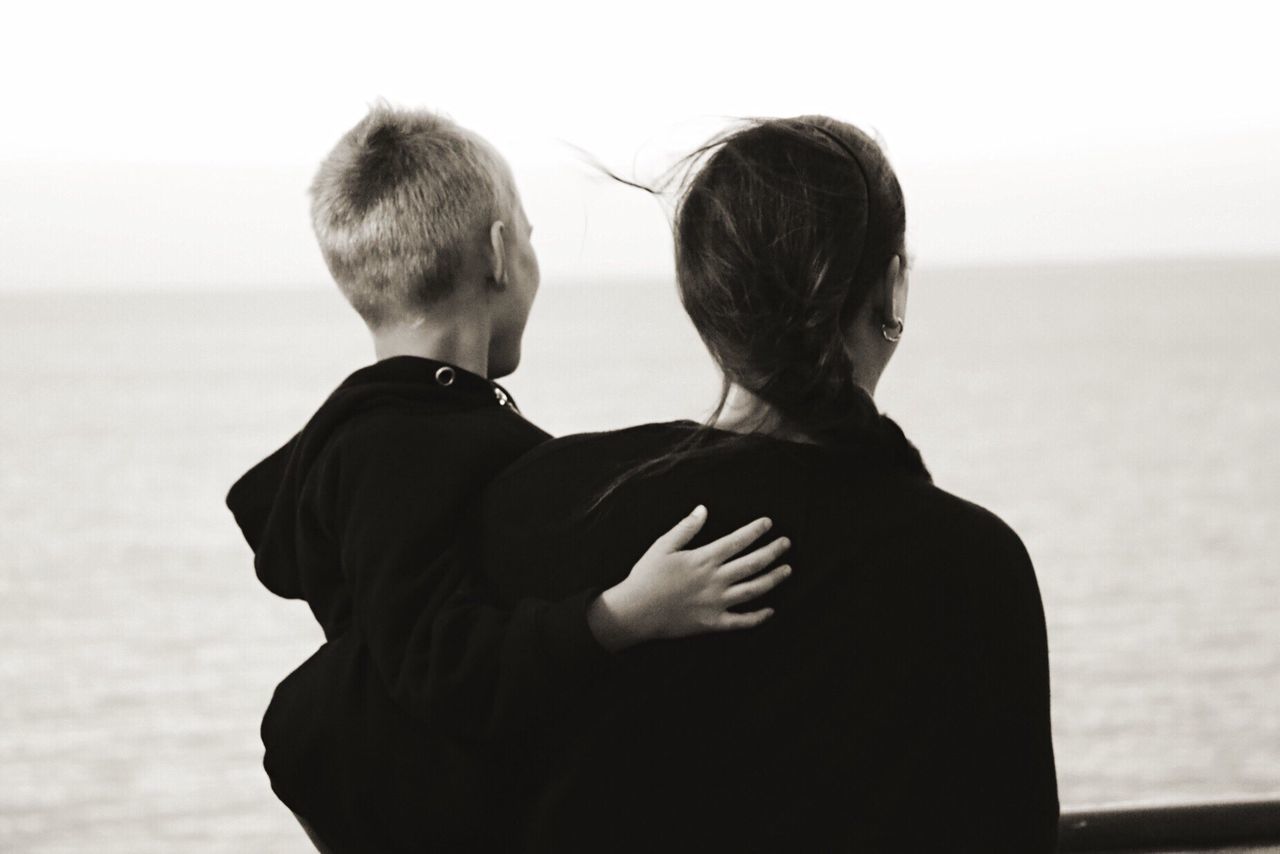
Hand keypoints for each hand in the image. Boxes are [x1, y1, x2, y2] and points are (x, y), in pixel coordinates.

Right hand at [587, 506, 791, 651]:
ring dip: (773, 579)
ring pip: (754, 590)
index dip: (755, 531)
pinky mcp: (713, 623)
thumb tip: (703, 509)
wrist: (635, 611)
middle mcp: (715, 580)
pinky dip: (758, 617)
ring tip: (786, 570)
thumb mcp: (662, 546)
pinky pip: (742, 621)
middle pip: (753, 564)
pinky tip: (770, 611)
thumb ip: (685, 528)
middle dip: (773, 552)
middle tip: (786, 543)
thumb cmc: (646, 576)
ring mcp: (716, 603)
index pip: (737, 541)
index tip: (769, 523)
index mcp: (704, 559)